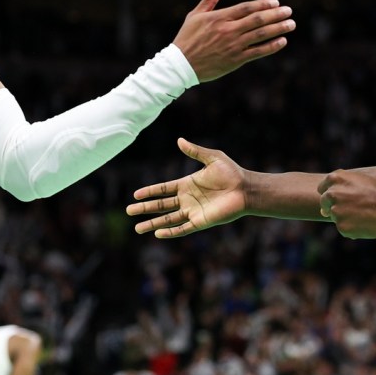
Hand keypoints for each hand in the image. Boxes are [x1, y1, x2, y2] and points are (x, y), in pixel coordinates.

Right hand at [127, 138, 247, 237]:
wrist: (246, 189)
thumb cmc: (232, 172)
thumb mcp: (212, 158)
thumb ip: (195, 151)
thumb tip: (179, 140)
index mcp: (187, 184)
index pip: (163, 189)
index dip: (149, 192)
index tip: (135, 194)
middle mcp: (187, 199)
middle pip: (161, 205)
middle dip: (145, 209)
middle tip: (129, 211)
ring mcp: (193, 212)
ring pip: (168, 219)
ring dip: (153, 224)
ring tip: (137, 229)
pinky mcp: (201, 222)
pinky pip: (182, 228)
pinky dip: (171, 232)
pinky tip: (158, 234)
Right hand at [173, 0, 294, 81]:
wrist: (180, 65)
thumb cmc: (187, 39)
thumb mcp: (195, 16)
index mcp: (219, 17)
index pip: (247, 7)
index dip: (263, 4)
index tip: (276, 2)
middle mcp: (228, 30)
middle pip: (258, 19)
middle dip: (276, 14)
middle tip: (289, 11)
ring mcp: (233, 46)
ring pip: (261, 34)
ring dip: (279, 28)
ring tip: (291, 24)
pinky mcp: (235, 60)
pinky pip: (258, 52)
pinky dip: (271, 46)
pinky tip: (282, 41)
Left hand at [317, 170, 375, 238]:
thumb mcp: (357, 180)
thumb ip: (338, 190)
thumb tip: (322, 212)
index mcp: (335, 178)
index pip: (322, 189)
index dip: (334, 195)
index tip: (346, 197)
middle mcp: (332, 194)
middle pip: (325, 204)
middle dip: (337, 207)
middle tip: (356, 208)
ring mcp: (336, 211)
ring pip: (335, 217)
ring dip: (346, 219)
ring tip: (364, 215)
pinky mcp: (342, 227)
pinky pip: (343, 230)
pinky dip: (352, 230)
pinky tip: (366, 223)